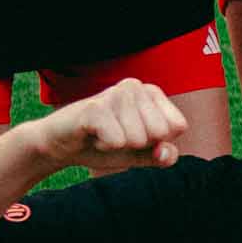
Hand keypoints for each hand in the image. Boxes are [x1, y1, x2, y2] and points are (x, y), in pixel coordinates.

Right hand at [39, 77, 191, 173]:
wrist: (62, 146)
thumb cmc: (106, 144)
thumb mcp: (141, 154)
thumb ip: (163, 156)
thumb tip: (166, 153)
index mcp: (152, 93)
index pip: (178, 127)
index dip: (158, 141)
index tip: (135, 135)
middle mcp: (136, 86)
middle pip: (160, 133)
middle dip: (138, 144)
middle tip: (116, 135)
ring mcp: (115, 93)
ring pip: (138, 139)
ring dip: (119, 145)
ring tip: (103, 134)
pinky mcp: (95, 107)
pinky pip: (117, 142)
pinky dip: (105, 146)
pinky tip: (92, 135)